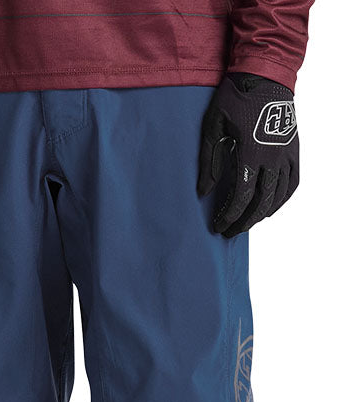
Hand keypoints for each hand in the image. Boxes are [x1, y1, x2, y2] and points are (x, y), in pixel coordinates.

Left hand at [198, 73, 298, 237]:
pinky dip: (282, 199)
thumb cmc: (234, 98)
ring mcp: (286, 154)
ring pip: (279, 196)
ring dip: (262, 214)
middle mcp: (273, 157)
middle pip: (261, 202)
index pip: (241, 196)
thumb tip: (203, 192)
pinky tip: (270, 207)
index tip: (218, 226)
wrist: (265, 73)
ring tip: (246, 223)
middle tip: (229, 232)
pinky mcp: (294, 149)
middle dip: (244, 221)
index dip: (230, 215)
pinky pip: (293, 182)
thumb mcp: (213, 127)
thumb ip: (209, 160)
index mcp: (251, 153)